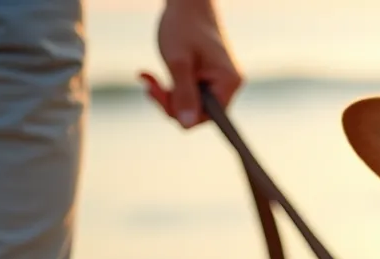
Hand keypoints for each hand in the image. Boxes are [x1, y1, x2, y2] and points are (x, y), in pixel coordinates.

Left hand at [139, 0, 241, 128]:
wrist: (187, 4)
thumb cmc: (183, 27)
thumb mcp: (177, 62)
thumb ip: (184, 94)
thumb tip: (186, 125)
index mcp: (228, 83)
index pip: (207, 118)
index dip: (181, 113)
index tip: (158, 92)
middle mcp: (229, 86)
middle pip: (198, 115)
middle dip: (170, 102)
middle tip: (150, 84)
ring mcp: (219, 83)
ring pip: (191, 107)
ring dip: (168, 96)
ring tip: (150, 78)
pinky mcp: (209, 80)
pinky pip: (190, 97)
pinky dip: (171, 90)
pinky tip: (155, 78)